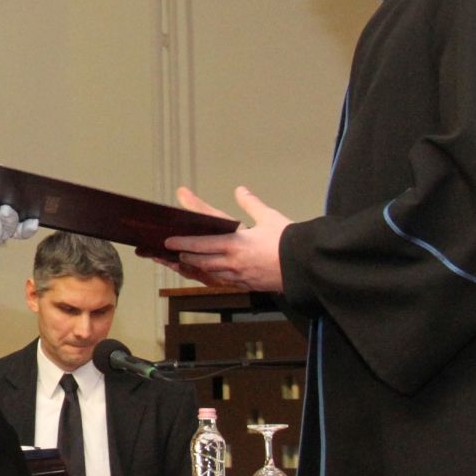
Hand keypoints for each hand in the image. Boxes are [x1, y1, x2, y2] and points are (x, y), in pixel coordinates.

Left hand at [158, 186, 290, 293]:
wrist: (307, 266)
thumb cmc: (288, 241)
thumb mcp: (269, 217)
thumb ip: (251, 204)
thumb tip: (240, 190)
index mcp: (235, 245)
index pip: (200, 245)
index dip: (182, 243)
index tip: (168, 241)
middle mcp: (233, 263)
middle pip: (200, 262)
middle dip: (184, 257)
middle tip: (169, 253)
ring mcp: (240, 277)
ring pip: (210, 274)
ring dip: (194, 269)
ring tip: (180, 265)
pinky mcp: (248, 285)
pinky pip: (224, 283)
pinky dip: (212, 278)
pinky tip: (208, 275)